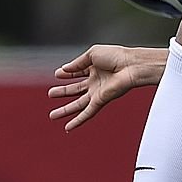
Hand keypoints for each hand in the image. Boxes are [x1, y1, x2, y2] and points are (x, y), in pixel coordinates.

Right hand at [47, 45, 166, 130]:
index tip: (58, 74)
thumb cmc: (117, 56)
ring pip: (78, 104)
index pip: (78, 71)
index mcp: (95, 67)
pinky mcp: (101, 100)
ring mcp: (98, 92)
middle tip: (50, 94)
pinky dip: (78, 121)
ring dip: (65, 110)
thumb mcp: (92, 54)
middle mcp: (96, 81)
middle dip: (63, 92)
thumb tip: (63, 69)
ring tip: (52, 115)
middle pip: (76, 89)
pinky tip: (68, 127)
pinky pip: (87, 113)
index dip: (67, 73)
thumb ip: (77, 63)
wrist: (131, 66)